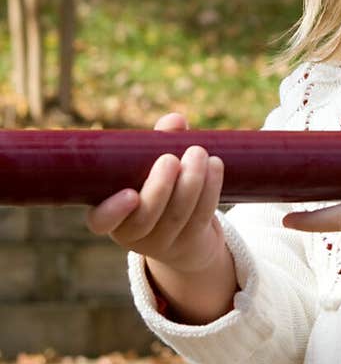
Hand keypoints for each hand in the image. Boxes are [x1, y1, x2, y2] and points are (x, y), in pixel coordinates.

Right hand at [85, 113, 226, 275]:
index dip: (113, 211)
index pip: (100, 221)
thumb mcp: (147, 166)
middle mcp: (132, 234)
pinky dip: (211, 189)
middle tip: (170, 158)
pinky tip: (216, 165)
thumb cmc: (155, 186)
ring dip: (191, 182)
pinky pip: (201, 216)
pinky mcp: (190, 241)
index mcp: (109, 215)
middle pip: (145, 218)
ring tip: (198, 152)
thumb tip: (174, 121)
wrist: (182, 230)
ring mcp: (162, 242)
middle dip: (160, 187)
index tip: (131, 194)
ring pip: (177, 217)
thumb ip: (154, 143)